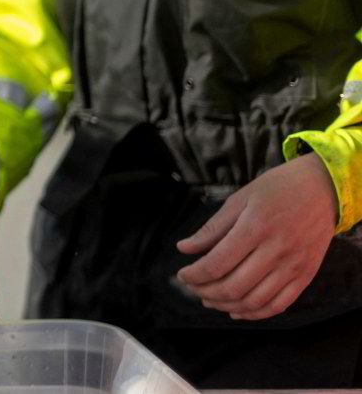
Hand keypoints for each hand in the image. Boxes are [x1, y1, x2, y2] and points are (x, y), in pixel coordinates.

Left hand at [175, 152, 337, 320]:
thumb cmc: (276, 189)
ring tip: (209, 300)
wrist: (322, 190)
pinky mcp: (306, 276)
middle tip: (192, 288)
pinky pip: (279, 305)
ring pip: (255, 300)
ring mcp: (293, 267)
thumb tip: (184, 248)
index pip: (217, 263)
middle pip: (234, 286)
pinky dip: (255, 314)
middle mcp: (276, 251)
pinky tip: (238, 311)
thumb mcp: (239, 199)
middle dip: (206, 292)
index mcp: (255, 228)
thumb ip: (213, 228)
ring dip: (227, 305)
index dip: (195, 275)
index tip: (182, 275)